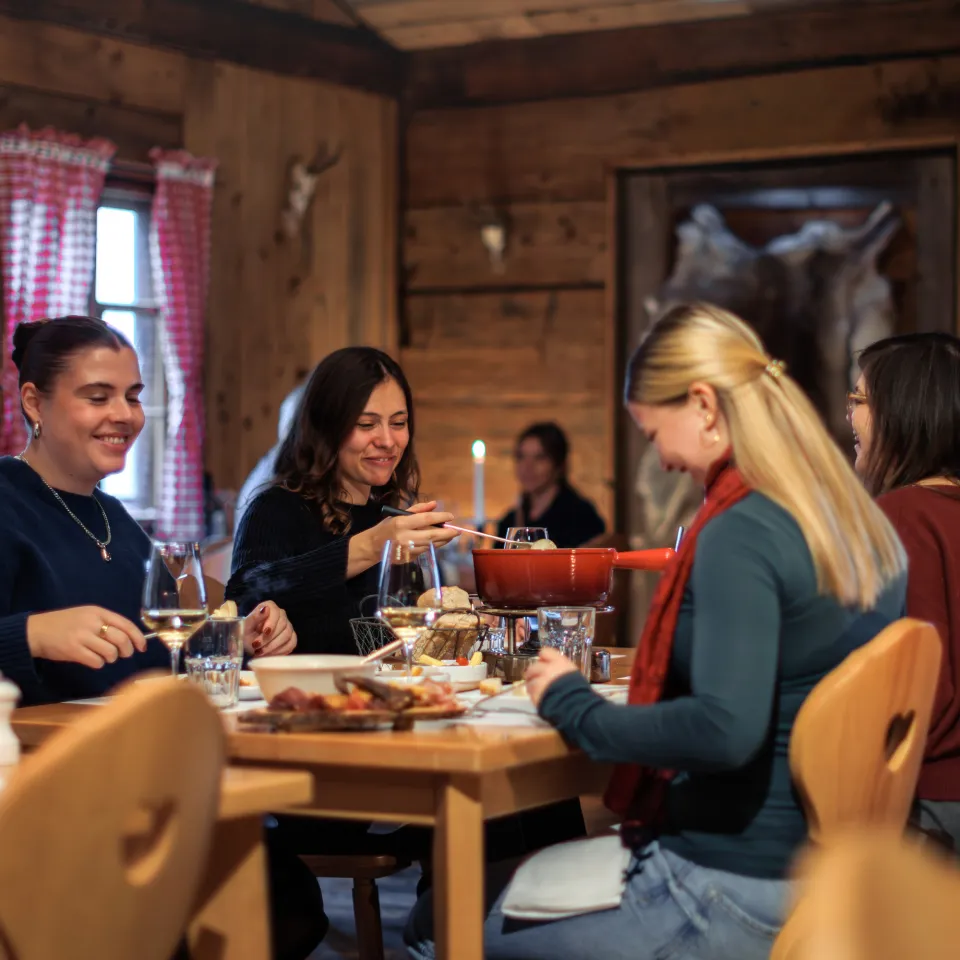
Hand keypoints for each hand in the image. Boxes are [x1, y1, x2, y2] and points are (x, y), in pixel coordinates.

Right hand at [26, 606, 146, 669]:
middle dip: (126, 651)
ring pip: (110, 652)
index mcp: (98, 612)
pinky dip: (98, 664)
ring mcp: (82, 636)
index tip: (142, 647)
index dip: (138, 637)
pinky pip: (96, 662)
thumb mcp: (86, 615)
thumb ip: (106, 622)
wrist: (35, 631)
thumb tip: (129, 637)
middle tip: (123, 654)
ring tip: (104, 656)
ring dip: (111, 658)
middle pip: (121, 639)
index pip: (126, 624)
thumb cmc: (64, 624)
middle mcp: (92, 622)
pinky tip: (92, 660)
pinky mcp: (73, 650)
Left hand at [244, 601, 296, 657]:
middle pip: (283, 624)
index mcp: (270, 607)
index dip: (271, 623)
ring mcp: (288, 626)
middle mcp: (281, 615)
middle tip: (257, 646)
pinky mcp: (291, 638)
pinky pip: (291, 644)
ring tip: (260, 652)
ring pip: (287, 635)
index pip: (276, 612)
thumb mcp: (245, 626)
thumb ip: (254, 617)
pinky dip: (279, 651)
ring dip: (273, 646)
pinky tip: (269, 654)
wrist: (249, 645)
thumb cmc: (246, 633)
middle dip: (269, 638)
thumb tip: (265, 609)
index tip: (265, 632)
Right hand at [350, 501, 459, 576]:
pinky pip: (425, 552)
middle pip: (432, 535)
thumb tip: (434, 504)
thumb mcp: (399, 514)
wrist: (373, 546)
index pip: (426, 519)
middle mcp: (405, 537)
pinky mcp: (408, 559)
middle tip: (457, 531)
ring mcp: (407, 550)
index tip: (450, 516)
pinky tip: (437, 542)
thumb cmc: (387, 527)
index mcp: (402, 523)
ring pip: (431, 545)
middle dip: (447, 533)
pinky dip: (433, 546)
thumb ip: (418, 509)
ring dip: (443, 541)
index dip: (441, 517)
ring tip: (450, 536)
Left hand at [526, 646, 579, 706]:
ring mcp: (541, 681)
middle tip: (535, 677)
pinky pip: (529, 691)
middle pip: (534, 666)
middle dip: (534, 672)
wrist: (577, 707)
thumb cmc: (580, 691)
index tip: (543, 662)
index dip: (543, 658)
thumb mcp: (574, 675)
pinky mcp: (536, 693)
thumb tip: (555, 668)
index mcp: (560, 662)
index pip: (545, 652)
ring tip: (536, 688)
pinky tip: (537, 696)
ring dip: (532, 683)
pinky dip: (532, 693)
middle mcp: (548, 669)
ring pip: (530, 679)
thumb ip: (562, 669)